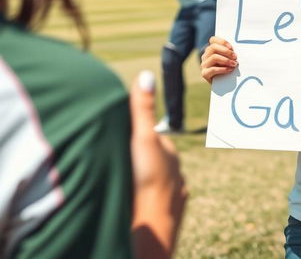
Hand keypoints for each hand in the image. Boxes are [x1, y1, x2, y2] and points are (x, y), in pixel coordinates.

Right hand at [130, 71, 186, 258]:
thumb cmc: (147, 179)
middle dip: (143, 159)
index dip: (139, 135)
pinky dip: (150, 202)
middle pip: (157, 160)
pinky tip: (140, 204)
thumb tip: (146, 74)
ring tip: (128, 183)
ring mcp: (175, 195)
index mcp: (169, 153)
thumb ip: (142, 109)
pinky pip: (159, 205)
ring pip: (159, 183)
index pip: (154, 138)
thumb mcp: (142, 138)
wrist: (154, 225)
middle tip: (124, 161)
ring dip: (146, 182)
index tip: (125, 135)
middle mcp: (176, 173)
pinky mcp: (169, 217)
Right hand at [201, 36, 237, 81]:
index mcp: (211, 49)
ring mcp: (204, 64)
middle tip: (235, 57)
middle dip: (226, 51)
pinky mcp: (204, 73)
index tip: (232, 48)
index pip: (213, 40)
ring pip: (213, 57)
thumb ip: (230, 53)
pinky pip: (213, 69)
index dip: (222, 42)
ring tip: (234, 64)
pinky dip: (223, 69)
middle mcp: (205, 55)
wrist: (222, 85)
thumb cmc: (228, 68)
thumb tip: (237, 50)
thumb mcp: (228, 59)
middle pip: (213, 47)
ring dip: (226, 60)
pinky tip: (229, 70)